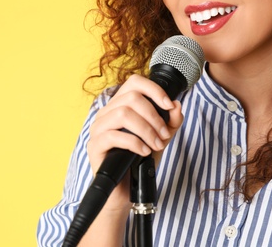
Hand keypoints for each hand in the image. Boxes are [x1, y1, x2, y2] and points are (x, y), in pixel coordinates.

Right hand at [87, 74, 183, 212]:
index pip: (133, 83)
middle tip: (164, 134)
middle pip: (131, 98)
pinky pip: (114, 136)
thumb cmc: (140, 161)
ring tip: (157, 144)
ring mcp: (97, 129)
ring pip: (122, 114)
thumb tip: (176, 105)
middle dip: (154, 116)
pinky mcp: (94, 146)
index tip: (168, 106)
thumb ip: (170, 122)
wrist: (127, 189)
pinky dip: (134, 143)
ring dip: (146, 129)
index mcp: (119, 106)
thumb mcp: (161, 138)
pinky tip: (145, 152)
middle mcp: (106, 114)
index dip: (153, 90)